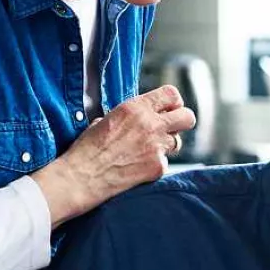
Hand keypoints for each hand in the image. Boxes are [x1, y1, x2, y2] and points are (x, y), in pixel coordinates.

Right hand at [33, 86, 196, 225]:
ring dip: (166, 145)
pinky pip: (165, 162)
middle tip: (171, 127)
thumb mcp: (107, 119)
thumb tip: (141, 117)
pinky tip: (137, 167)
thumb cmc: (88, 148)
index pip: (171, 94)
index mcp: (136, 108)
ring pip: (177, 142)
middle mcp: (151, 124)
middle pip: (187, 117)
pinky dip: (155, 164)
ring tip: (146, 150)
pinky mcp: (158, 166)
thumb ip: (130, 116)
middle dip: (181, 121)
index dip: (173, 102)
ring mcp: (157, 146)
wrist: (82, 176)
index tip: (170, 108)